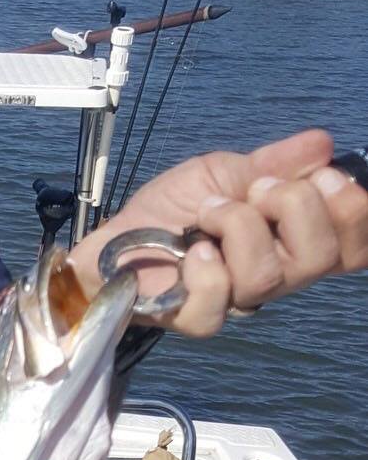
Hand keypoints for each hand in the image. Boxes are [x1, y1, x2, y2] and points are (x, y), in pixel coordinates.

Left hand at [68, 129, 367, 336]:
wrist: (116, 235)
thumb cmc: (173, 209)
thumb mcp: (224, 172)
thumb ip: (273, 163)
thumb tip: (322, 143)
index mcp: (293, 241)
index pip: (356, 247)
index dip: (356, 214)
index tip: (327, 177)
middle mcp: (276, 275)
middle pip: (322, 256)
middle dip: (295, 205)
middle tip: (257, 187)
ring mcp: (236, 299)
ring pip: (268, 273)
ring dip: (238, 224)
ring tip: (209, 210)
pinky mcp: (193, 315)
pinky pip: (218, 303)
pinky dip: (207, 269)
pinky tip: (192, 250)